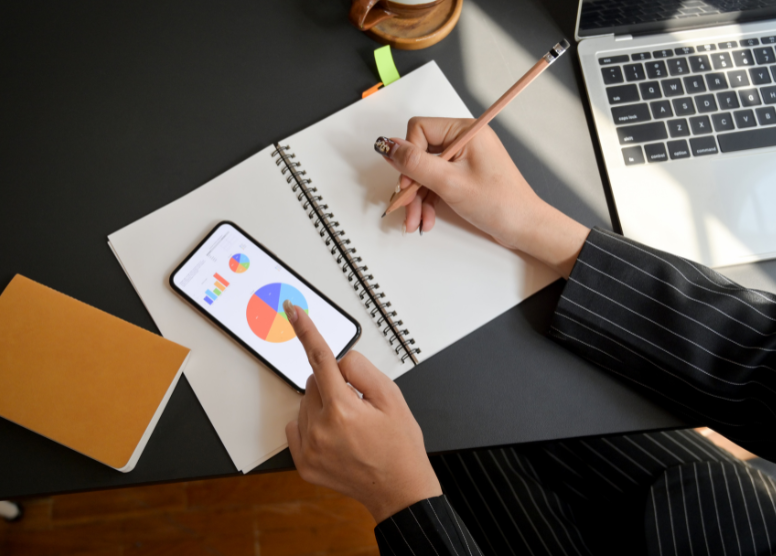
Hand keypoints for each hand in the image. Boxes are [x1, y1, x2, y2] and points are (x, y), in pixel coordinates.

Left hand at [283, 300, 441, 522]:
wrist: (399, 489)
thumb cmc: (399, 445)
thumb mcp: (393, 398)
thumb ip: (362, 371)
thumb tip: (339, 362)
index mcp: (343, 409)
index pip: (321, 359)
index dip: (307, 331)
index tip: (294, 312)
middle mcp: (320, 429)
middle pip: (314, 381)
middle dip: (333, 383)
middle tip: (358, 404)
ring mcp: (309, 449)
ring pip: (305, 403)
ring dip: (323, 404)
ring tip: (351, 425)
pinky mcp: (304, 463)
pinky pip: (296, 426)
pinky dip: (311, 424)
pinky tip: (335, 436)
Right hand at [375, 117, 588, 278]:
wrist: (524, 227)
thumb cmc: (500, 203)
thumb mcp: (450, 183)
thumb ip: (416, 163)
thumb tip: (388, 145)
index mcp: (466, 130)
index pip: (420, 129)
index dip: (408, 155)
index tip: (406, 182)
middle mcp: (465, 140)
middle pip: (420, 154)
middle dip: (411, 184)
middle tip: (406, 206)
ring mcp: (464, 159)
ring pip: (426, 172)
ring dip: (417, 198)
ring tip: (415, 221)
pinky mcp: (464, 176)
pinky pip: (436, 183)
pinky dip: (428, 201)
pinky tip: (426, 219)